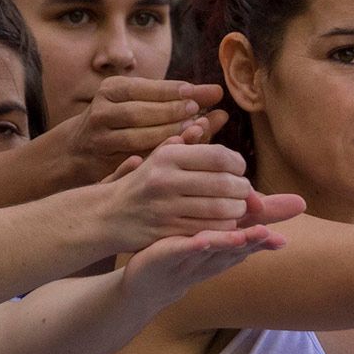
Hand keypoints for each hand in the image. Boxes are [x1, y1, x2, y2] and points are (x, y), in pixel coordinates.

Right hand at [68, 76, 230, 182]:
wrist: (79, 148)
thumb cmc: (123, 119)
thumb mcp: (140, 101)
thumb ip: (175, 97)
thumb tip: (217, 93)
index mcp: (112, 90)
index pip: (146, 88)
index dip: (173, 91)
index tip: (197, 94)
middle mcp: (102, 112)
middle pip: (140, 112)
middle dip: (172, 112)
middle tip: (199, 115)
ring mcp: (100, 139)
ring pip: (137, 138)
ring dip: (168, 136)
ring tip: (193, 134)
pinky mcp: (102, 163)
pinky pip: (134, 160)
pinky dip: (158, 158)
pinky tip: (180, 158)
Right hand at [105, 141, 255, 249]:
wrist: (108, 215)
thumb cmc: (142, 183)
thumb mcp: (159, 157)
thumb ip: (185, 143)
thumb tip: (204, 122)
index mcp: (168, 157)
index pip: (219, 156)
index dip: (238, 163)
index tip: (239, 169)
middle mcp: (166, 180)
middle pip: (224, 183)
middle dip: (243, 189)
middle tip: (244, 191)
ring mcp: (167, 207)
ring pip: (220, 208)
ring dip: (238, 209)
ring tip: (239, 206)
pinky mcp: (168, 231)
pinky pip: (209, 229)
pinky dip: (225, 226)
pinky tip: (225, 222)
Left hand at [120, 225, 287, 307]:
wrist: (144, 284)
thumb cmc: (179, 254)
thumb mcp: (207, 235)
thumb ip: (229, 215)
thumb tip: (251, 194)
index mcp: (220, 251)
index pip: (247, 242)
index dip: (266, 236)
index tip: (290, 229)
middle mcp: (209, 259)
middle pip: (235, 250)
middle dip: (254, 241)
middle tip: (274, 233)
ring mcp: (187, 260)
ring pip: (212, 252)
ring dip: (229, 244)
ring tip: (246, 236)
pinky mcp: (164, 258)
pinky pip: (180, 251)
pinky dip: (192, 246)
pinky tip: (202, 239)